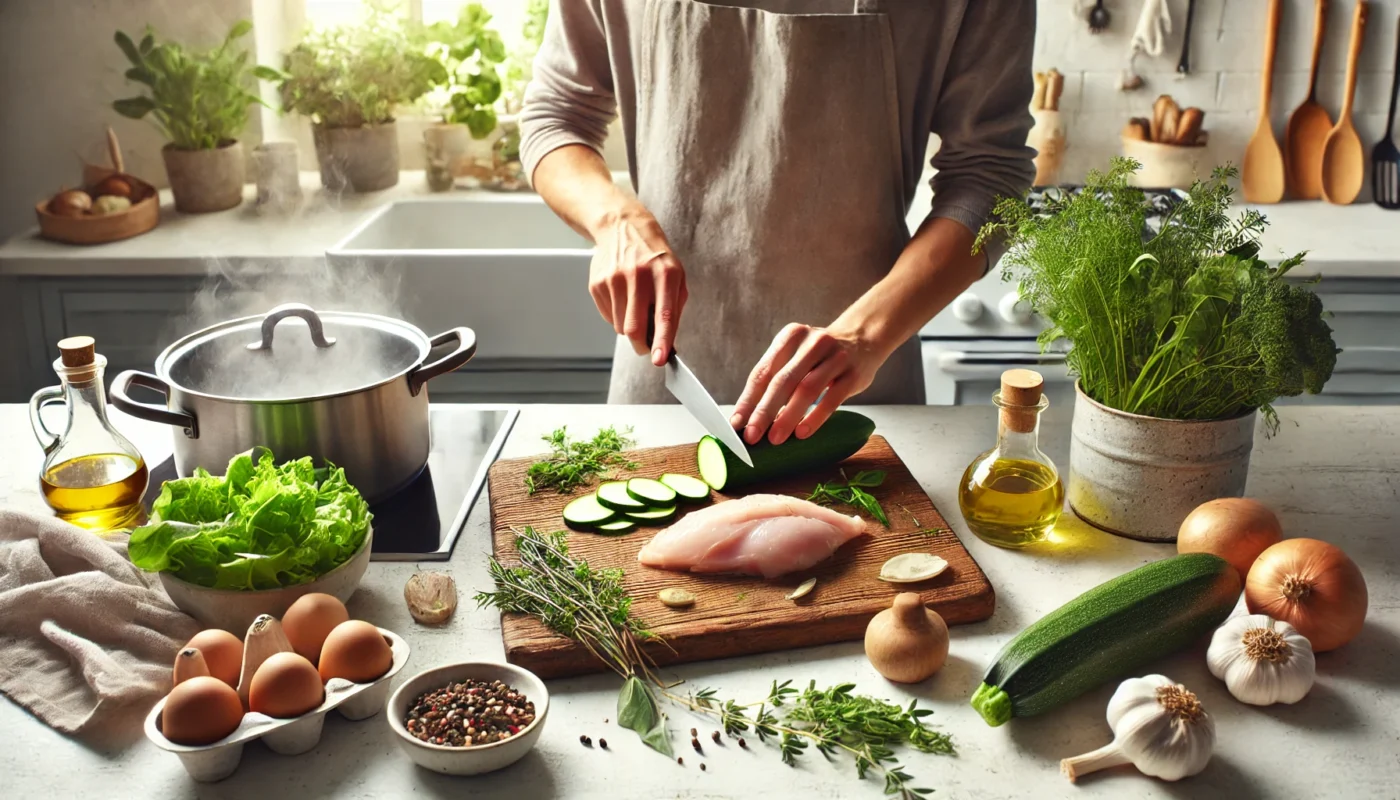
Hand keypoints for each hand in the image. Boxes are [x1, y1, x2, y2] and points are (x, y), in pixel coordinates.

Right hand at [588, 207, 687, 365]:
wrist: (623, 227)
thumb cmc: (655, 258)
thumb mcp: (675, 276)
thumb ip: (673, 309)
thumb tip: (668, 344)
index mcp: (665, 274)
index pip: (663, 314)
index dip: (661, 340)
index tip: (658, 359)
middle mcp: (638, 275)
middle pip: (634, 327)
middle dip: (641, 345)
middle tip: (645, 348)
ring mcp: (614, 278)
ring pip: (620, 326)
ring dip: (629, 327)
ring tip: (635, 307)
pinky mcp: (597, 282)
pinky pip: (608, 316)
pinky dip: (617, 316)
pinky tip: (622, 297)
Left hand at [729, 323, 885, 445]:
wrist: (864, 338)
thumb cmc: (821, 356)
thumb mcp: (798, 356)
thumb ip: (777, 380)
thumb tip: (751, 418)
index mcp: (791, 336)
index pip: (763, 371)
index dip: (748, 399)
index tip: (737, 423)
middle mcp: (813, 342)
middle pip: (783, 380)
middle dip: (764, 410)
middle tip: (752, 436)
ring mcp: (836, 356)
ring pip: (807, 389)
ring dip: (788, 416)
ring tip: (775, 439)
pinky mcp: (854, 373)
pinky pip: (832, 398)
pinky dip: (816, 417)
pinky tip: (802, 433)